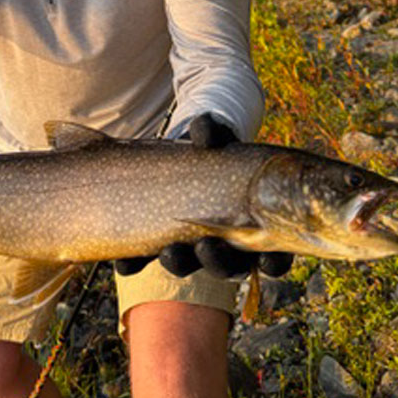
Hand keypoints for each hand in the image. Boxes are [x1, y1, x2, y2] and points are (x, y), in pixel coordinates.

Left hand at [114, 113, 293, 279]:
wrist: (180, 153)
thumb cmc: (211, 149)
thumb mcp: (216, 140)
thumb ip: (213, 133)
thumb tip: (203, 131)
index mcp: (253, 226)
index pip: (272, 257)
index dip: (273, 264)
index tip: (268, 262)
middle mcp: (225, 245)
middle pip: (227, 266)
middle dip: (217, 262)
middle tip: (207, 248)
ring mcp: (190, 246)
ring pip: (190, 265)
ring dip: (179, 263)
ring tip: (169, 253)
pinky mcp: (157, 242)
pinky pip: (146, 259)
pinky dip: (135, 263)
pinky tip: (125, 262)